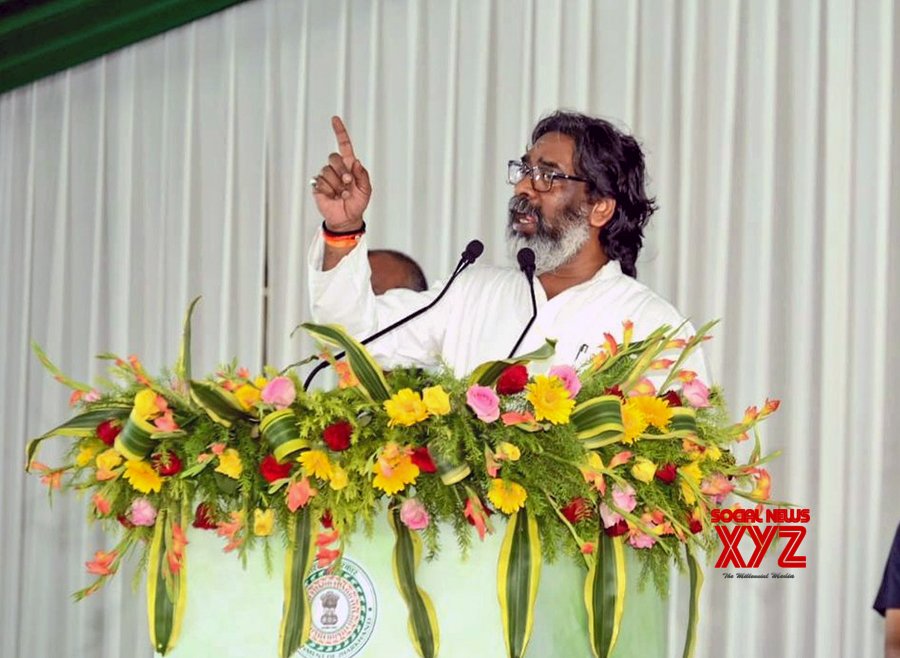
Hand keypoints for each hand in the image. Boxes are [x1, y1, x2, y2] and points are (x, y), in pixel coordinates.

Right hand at [311, 116, 371, 231]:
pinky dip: (329, 191)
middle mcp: (336, 168)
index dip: (339, 132)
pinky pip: (321, 182)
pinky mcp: (318, 185)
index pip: (344, 145)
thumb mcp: (366, 190)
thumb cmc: (357, 203)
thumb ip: (362, 175)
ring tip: (342, 194)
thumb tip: (355, 162)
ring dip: (337, 185)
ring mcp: (326, 176)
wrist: (346, 218)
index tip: (335, 119)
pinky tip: (333, 197)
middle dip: (342, 171)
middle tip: (348, 183)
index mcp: (349, 165)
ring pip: (327, 171)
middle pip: (334, 157)